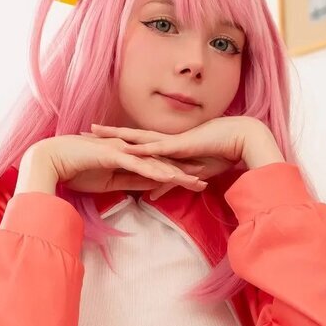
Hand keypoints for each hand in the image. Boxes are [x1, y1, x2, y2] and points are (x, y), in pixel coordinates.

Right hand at [23, 135, 207, 196]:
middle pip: (162, 162)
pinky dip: (154, 171)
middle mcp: (129, 150)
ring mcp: (122, 151)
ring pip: (154, 163)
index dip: (178, 172)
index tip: (197, 180)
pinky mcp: (113, 155)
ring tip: (195, 180)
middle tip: (207, 178)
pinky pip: (138, 165)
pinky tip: (169, 177)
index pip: (158, 166)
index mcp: (129, 157)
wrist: (51, 160)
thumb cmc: (76, 170)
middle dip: (185, 170)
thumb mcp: (110, 181)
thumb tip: (148, 189)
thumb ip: (130, 182)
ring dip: (175, 172)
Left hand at [88, 116, 267, 198]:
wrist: (239, 138)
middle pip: (129, 136)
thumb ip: (166, 184)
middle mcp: (164, 140)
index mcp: (165, 145)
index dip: (116, 139)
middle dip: (108, 134)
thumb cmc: (218, 154)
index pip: (135, 141)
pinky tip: (125, 148)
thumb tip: (151, 195)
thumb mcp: (186, 174)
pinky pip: (155, 148)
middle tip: (86, 130)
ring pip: (137, 137)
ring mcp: (170, 141)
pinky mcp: (179, 146)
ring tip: (95, 133)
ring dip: (116, 136)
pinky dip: (140, 149)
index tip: (98, 138)